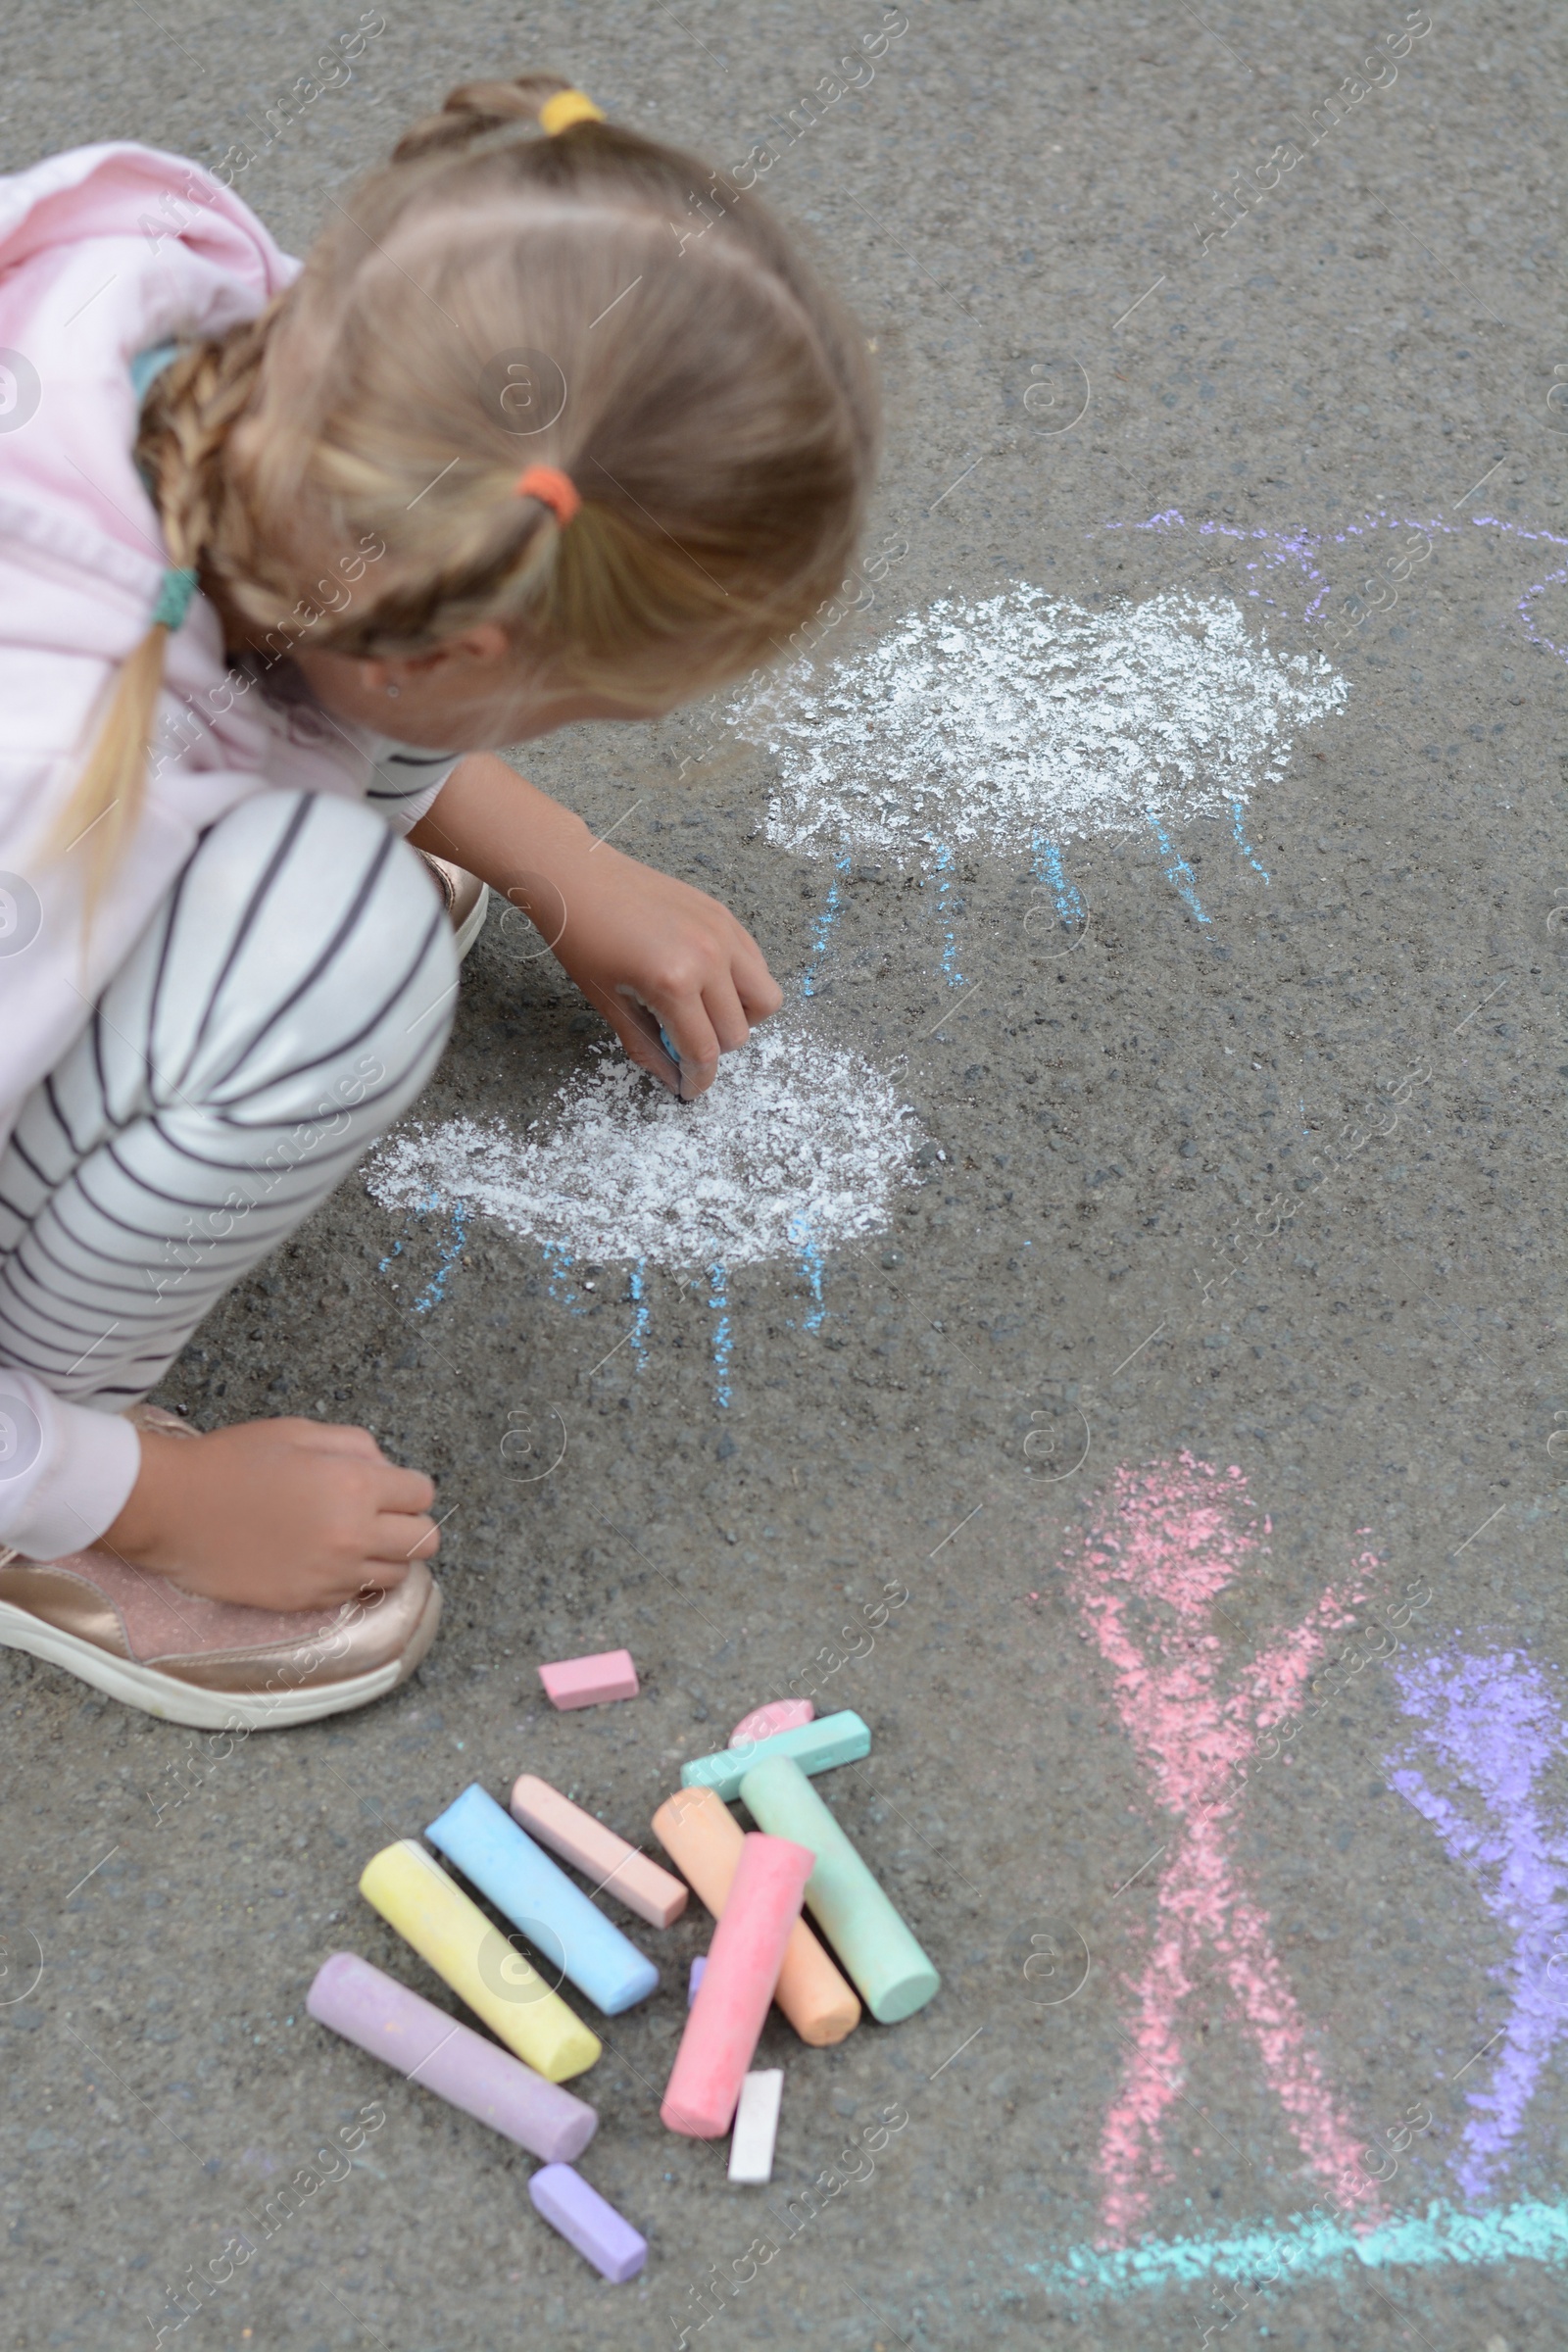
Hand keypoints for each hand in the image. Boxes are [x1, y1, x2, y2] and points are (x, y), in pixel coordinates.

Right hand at [102, 1420, 438, 1611]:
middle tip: (381, 1516)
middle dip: (410, 1524)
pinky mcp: (307, 1602)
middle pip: (424, 1541)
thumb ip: (355, 1446)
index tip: (389, 1487)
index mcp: (356, 1485)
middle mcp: (353, 1535)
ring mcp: (331, 1575)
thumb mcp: (298, 1432)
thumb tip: (385, 1469)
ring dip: (386, 1556)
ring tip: (354, 1541)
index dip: (407, 1487)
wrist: (173, 1510)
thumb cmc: (231, 1463)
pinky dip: (351, 1579)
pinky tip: (325, 1559)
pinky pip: (355, 1595)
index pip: (423, 1494)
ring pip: (398, 1575)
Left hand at [525, 840, 782, 1098]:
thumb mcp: (608, 1002)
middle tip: (682, 1043)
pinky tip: (707, 982)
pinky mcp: (725, 916)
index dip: (698, 1080)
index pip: (704, 1050)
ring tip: (705, 1012)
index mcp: (673, 983)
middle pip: (737, 1032)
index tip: (689, 1089)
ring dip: (741, 1017)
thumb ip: (646, 1045)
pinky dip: (741, 983)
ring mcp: (722, 933)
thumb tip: (673, 1078)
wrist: (579, 877)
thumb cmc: (584, 939)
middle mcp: (708, 957)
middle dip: (712, 1049)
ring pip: (765, 999)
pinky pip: (756, 964)